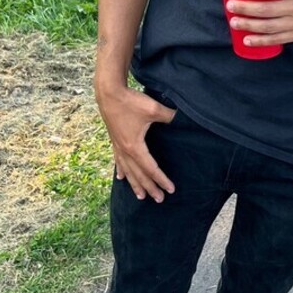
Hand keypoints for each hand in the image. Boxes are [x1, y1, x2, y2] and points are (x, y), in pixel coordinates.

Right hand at [94, 80, 176, 202]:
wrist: (109, 93)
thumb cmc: (130, 101)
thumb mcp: (153, 109)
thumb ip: (170, 116)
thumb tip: (183, 120)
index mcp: (135, 147)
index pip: (151, 168)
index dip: (161, 180)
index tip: (170, 189)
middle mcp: (125, 150)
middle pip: (139, 174)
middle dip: (149, 188)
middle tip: (159, 200)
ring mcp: (118, 146)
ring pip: (128, 171)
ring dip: (134, 184)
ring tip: (140, 196)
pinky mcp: (114, 141)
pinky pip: (118, 161)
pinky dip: (121, 171)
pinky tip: (120, 178)